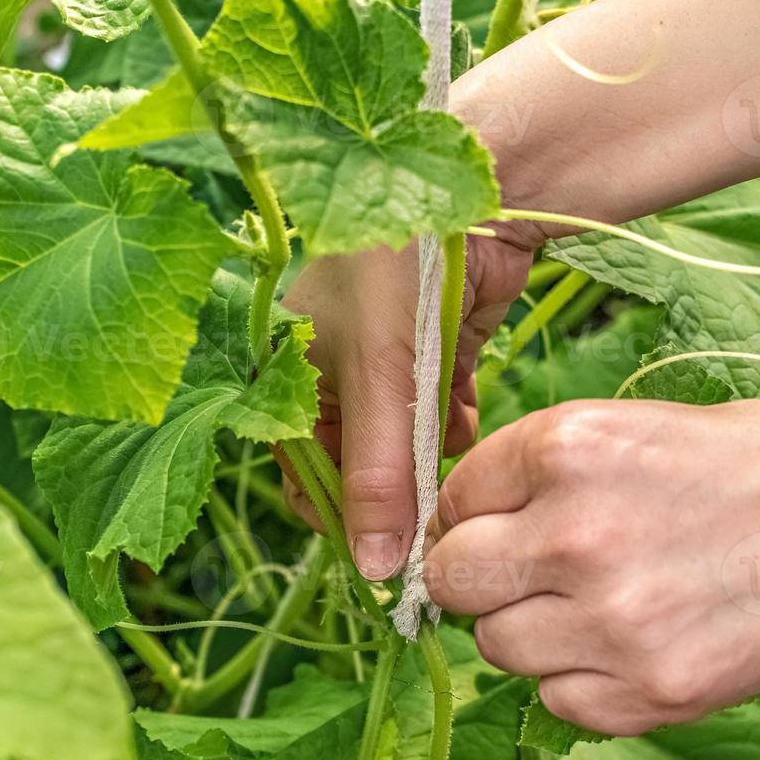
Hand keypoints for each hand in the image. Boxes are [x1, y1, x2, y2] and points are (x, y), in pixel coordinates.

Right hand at [280, 233, 534, 579]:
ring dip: (429, 459)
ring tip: (450, 461)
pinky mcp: (433, 351)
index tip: (384, 551)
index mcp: (286, 372)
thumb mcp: (378, 378)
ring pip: (404, 443)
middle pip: (357, 461)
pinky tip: (465, 422)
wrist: (473, 188)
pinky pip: (437, 412)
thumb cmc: (395, 271)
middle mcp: (328, 370)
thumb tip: (374, 571)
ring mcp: (384, 361)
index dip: (340, 515)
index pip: (301, 471)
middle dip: (394, 489)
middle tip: (430, 521)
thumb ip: (378, 476)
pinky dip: (452, 425)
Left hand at [423, 396, 759, 735]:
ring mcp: (611, 621)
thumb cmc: (754, 462)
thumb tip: (468, 515)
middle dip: (476, 575)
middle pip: (453, 578)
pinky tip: (627, 643)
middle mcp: (575, 534)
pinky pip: (558, 700)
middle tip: (521, 572)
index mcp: (567, 448)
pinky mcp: (651, 691)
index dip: (472, 512)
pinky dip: (579, 679)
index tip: (495, 524)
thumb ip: (542, 470)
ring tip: (590, 605)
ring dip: (527, 629)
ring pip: (497, 646)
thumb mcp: (633, 425)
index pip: (455, 497)